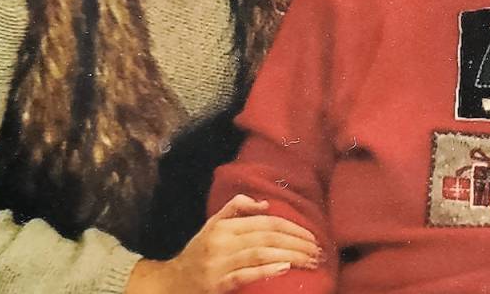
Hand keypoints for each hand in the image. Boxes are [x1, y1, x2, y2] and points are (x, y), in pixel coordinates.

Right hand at [127, 194, 321, 293]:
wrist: (170, 283)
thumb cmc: (198, 253)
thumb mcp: (213, 225)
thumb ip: (236, 208)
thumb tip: (265, 203)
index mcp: (224, 226)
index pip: (266, 223)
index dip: (292, 227)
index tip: (313, 236)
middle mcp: (222, 242)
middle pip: (267, 237)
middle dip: (297, 242)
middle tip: (318, 250)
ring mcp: (219, 264)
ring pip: (260, 254)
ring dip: (290, 256)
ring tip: (310, 260)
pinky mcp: (217, 284)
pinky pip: (245, 275)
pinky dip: (266, 269)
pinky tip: (285, 267)